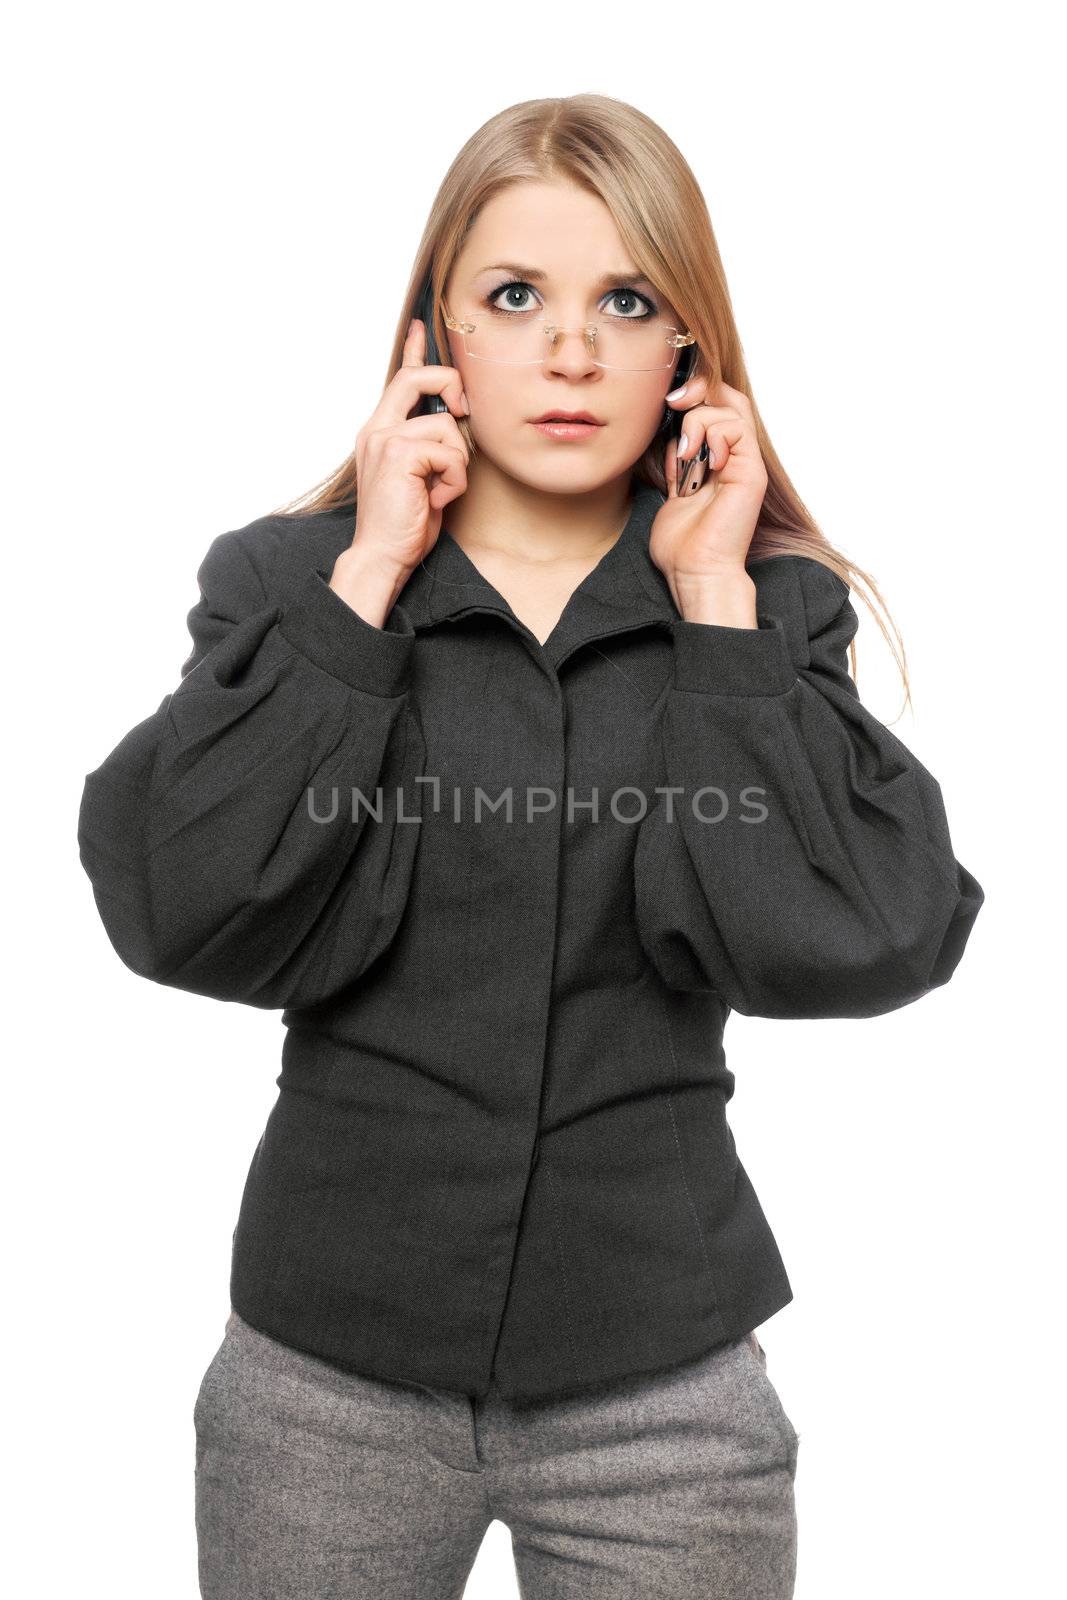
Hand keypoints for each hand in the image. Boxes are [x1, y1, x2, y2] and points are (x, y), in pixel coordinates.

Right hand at [346, 317, 470, 579]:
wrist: (380, 556)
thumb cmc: (402, 524)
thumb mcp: (419, 478)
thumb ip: (428, 447)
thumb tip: (455, 425)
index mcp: (379, 432)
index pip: (399, 379)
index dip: (414, 351)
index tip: (421, 326)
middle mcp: (376, 429)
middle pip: (416, 378)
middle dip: (448, 385)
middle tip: (462, 409)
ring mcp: (384, 440)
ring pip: (446, 426)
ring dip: (456, 463)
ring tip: (439, 491)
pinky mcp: (399, 455)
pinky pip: (449, 452)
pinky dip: (454, 480)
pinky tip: (436, 499)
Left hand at [650, 378, 768, 596]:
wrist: (695, 571)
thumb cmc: (683, 545)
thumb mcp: (672, 493)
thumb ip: (676, 465)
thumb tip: (670, 441)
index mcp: (718, 461)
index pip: (716, 407)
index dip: (695, 394)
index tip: (668, 402)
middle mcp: (735, 458)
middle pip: (729, 396)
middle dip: (699, 388)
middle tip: (674, 402)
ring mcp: (746, 463)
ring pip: (731, 407)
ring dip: (698, 422)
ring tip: (686, 454)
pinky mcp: (752, 471)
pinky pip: (737, 429)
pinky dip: (714, 436)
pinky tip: (704, 463)